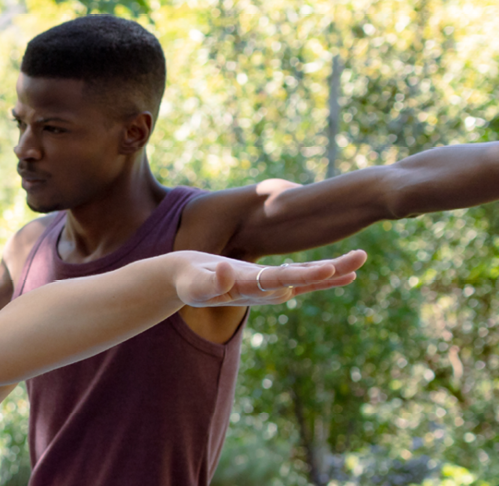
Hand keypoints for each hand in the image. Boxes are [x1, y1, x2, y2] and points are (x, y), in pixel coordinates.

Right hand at [175, 250, 366, 306]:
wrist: (186, 283)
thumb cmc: (188, 282)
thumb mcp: (195, 283)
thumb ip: (209, 280)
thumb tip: (225, 270)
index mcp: (250, 288)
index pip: (281, 280)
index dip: (305, 274)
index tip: (328, 268)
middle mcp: (267, 291)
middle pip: (305, 280)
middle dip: (333, 269)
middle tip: (360, 258)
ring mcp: (271, 288)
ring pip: (309, 278)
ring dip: (336, 268)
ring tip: (362, 257)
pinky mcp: (271, 282)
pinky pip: (303, 278)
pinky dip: (324, 275)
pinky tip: (346, 271)